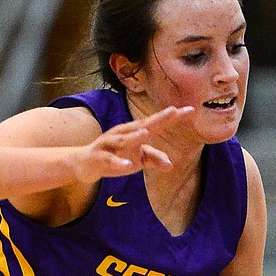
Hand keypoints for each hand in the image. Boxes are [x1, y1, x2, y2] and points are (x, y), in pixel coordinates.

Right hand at [72, 105, 193, 182]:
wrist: (85, 164)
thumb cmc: (115, 156)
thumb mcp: (137, 159)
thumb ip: (153, 159)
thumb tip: (170, 164)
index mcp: (135, 132)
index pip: (157, 123)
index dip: (173, 117)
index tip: (191, 110)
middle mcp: (124, 133)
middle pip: (144, 125)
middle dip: (159, 118)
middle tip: (173, 111)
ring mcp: (110, 144)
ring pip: (123, 139)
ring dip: (134, 137)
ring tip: (145, 133)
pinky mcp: (100, 157)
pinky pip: (111, 160)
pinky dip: (119, 162)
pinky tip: (128, 165)